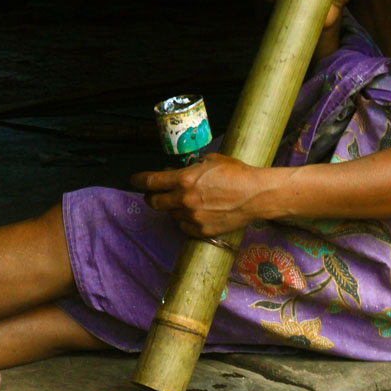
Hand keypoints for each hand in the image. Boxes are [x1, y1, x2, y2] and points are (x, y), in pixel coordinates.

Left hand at [131, 154, 267, 236]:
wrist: (256, 195)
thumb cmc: (237, 173)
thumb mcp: (212, 160)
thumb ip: (192, 167)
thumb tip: (180, 171)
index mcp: (184, 179)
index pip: (151, 181)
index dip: (139, 180)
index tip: (134, 180)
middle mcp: (184, 200)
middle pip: (154, 203)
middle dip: (151, 197)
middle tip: (154, 194)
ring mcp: (192, 217)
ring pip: (171, 214)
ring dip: (174, 207)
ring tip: (188, 201)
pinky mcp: (201, 230)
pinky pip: (185, 226)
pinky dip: (187, 219)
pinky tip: (199, 213)